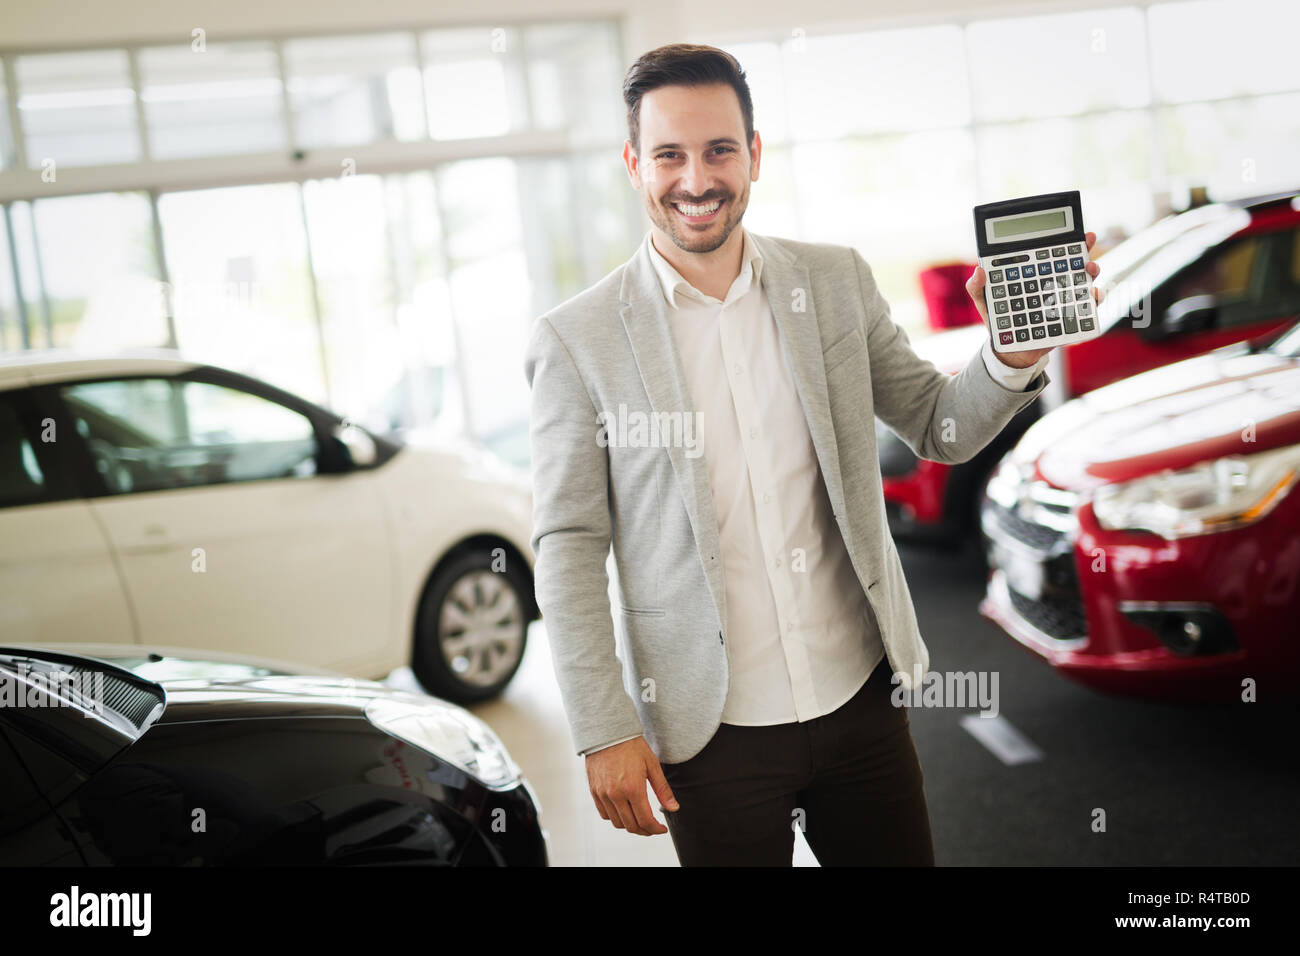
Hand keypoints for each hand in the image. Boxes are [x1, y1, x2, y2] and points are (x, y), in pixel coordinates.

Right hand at [586, 735, 677, 834]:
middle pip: (631, 826)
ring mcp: (603, 794)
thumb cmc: (631, 745)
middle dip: (645, 830)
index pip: (645, 821)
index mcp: (633, 788)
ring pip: (617, 823)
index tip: (661, 829)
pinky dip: (615, 817)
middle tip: (652, 826)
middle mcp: (616, 794)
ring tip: (639, 819)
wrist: (607, 732)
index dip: (656, 829)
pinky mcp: (594, 791)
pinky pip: (604, 814)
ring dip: (630, 825)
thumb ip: (663, 790)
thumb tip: (673, 808)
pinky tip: (624, 811)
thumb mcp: (652, 765)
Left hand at [966, 230, 1107, 368]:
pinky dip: (1094, 300)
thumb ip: (977, 286)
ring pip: (1084, 281)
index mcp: (1035, 274)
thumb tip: (979, 271)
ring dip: (1092, 272)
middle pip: (1074, 262)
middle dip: (1085, 249)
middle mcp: (1053, 283)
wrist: (1009, 348)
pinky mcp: (1070, 317)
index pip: (1050, 253)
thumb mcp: (985, 301)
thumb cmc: (998, 319)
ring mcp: (1064, 299)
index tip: (1074, 232)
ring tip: (1090, 268)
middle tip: (1088, 242)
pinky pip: (1087, 307)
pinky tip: (1093, 294)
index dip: (1064, 241)